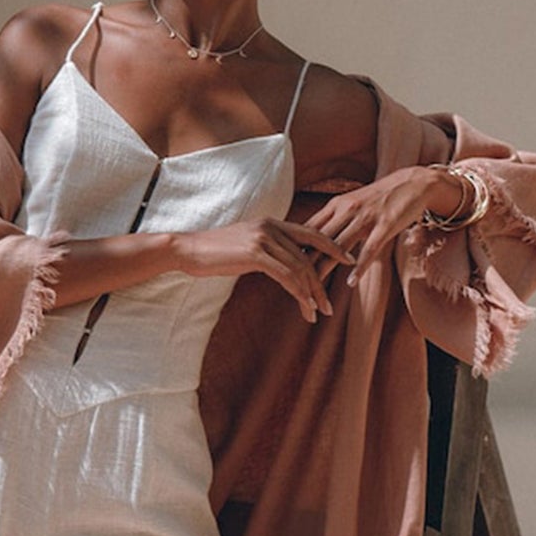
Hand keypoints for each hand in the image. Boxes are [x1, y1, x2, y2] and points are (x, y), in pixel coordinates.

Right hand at [174, 219, 353, 322]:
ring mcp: (263, 238)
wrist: (187, 249)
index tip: (348, 261)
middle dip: (323, 281)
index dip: (332, 247)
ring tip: (319, 313)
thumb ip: (267, 249)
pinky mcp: (255, 253)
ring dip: (312, 293)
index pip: (311, 233)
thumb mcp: (246, 245)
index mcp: (272, 222)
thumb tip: (283, 263)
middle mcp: (271, 226)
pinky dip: (299, 293)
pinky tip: (304, 307)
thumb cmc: (214, 252)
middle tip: (331, 305)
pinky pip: (286, 275)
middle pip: (310, 253)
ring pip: (300, 267)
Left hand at [300, 168, 456, 285]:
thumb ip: (333, 222)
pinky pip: (369, 248)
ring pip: (338, 247)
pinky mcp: (385, 225)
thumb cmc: (379, 198)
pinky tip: (350, 282)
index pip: (307, 231)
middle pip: (318, 242)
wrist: (412, 183)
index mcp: (335, 206)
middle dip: (304, 266)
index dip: (292, 250)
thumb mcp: (351, 205)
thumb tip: (309, 241)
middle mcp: (346, 210)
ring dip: (326, 271)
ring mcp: (365, 217)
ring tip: (314, 292)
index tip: (278, 270)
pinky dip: (358, 266)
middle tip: (290, 288)